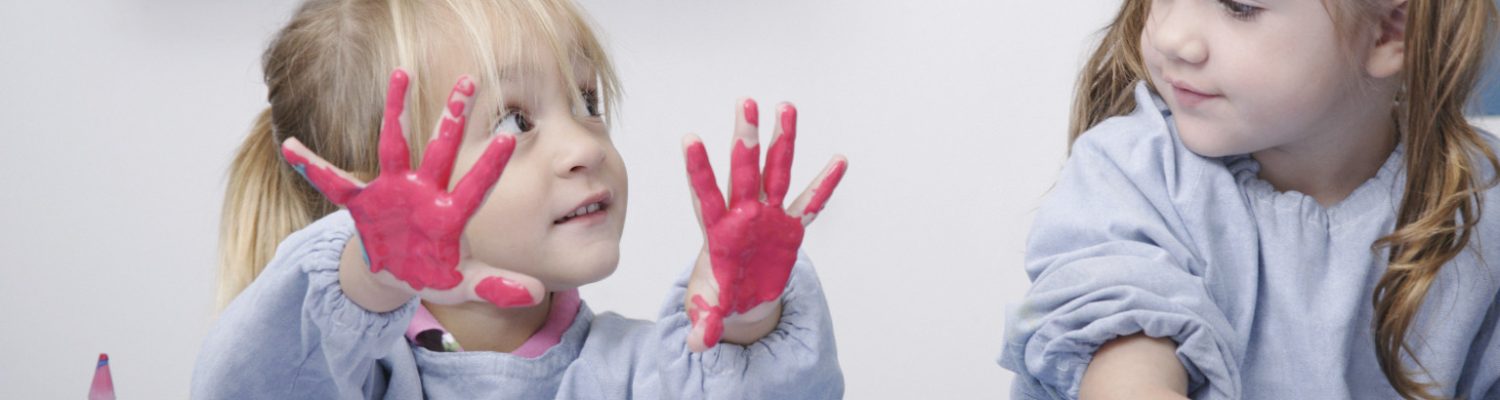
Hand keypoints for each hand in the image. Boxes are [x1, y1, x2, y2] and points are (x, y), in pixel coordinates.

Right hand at [280, 69, 542, 308]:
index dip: (489, 166)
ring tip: (400, 73)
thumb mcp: (464, 285)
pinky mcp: (364, 201)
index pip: (475, 187)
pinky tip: (290, 146)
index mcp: (450, 214)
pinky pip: (334, 183)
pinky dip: (312, 166)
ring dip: (396, 111)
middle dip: (452, 118)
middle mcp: (424, 192)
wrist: (397, 275)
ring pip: (395, 145)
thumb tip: (535, 292)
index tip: (509, 140)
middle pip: (440, 150)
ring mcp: (394, 192)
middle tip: (470, 81)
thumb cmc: (435, 274)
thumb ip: (497, 287)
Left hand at [681, 99, 846, 351]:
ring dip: (782, 141)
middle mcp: (744, 214)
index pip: (706, 195)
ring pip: (776, 172)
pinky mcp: (790, 226)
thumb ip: (704, 321)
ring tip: (786, 106)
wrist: (741, 297)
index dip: (699, 170)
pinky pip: (810, 202)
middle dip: (744, 139)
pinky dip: (824, 183)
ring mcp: (768, 216)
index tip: (690, 139)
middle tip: (745, 102)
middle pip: (743, 171)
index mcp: (719, 231)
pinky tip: (838, 160)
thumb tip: (696, 344)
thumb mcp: (709, 310)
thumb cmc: (720, 295)